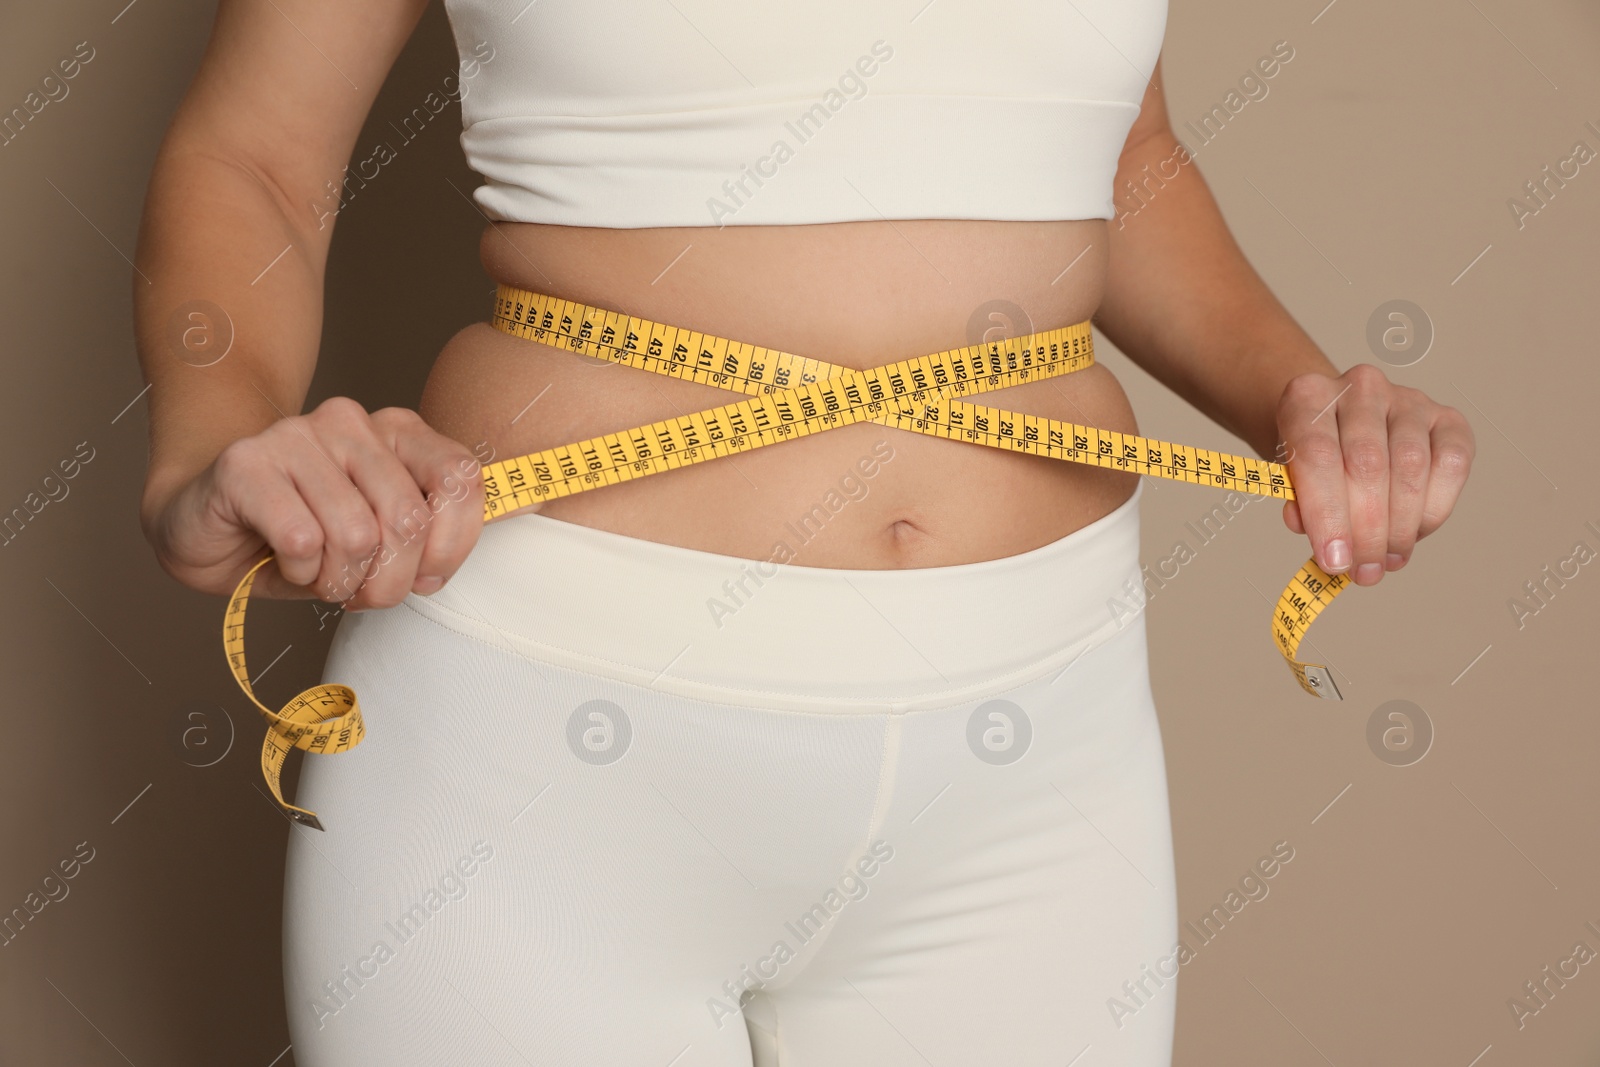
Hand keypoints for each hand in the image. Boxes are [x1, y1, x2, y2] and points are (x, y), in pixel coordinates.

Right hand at [142, 397, 486, 608]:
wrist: (200, 523)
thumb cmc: (299, 534)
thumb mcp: (376, 540)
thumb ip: (421, 539)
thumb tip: (435, 568)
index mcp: (395, 431)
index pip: (460, 478)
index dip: (451, 545)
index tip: (425, 578)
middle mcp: (350, 422)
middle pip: (409, 519)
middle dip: (389, 581)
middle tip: (360, 593)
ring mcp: (297, 435)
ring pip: (357, 535)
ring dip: (338, 580)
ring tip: (316, 573)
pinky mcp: (248, 463)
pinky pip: (303, 541)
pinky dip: (298, 572)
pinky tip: (281, 560)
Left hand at [1274, 364, 1474, 585]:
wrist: (1339, 425)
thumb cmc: (1314, 457)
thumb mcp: (1291, 477)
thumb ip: (1300, 504)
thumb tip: (1323, 541)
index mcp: (1308, 397)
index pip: (1316, 454)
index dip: (1327, 513)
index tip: (1333, 561)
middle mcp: (1360, 387)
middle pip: (1367, 464)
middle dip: (1367, 530)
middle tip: (1364, 570)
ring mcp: (1407, 399)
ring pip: (1411, 467)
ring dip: (1401, 527)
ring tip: (1387, 559)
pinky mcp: (1447, 417)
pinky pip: (1451, 464)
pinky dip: (1435, 508)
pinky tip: (1416, 532)